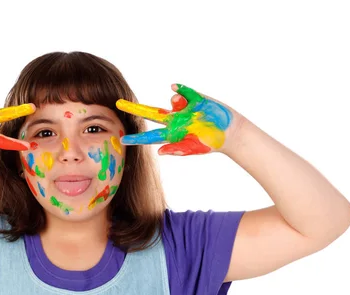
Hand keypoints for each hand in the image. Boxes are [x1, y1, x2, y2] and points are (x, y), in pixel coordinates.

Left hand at [116, 84, 239, 155]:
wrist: (230, 131)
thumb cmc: (211, 143)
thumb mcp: (195, 148)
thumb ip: (178, 150)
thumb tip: (160, 152)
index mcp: (173, 134)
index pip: (150, 136)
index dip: (137, 138)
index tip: (122, 139)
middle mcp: (175, 120)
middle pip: (151, 113)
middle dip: (135, 108)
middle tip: (119, 103)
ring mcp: (184, 109)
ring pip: (172, 101)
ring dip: (176, 102)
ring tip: (189, 109)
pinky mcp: (195, 99)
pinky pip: (183, 91)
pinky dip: (179, 89)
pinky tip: (176, 87)